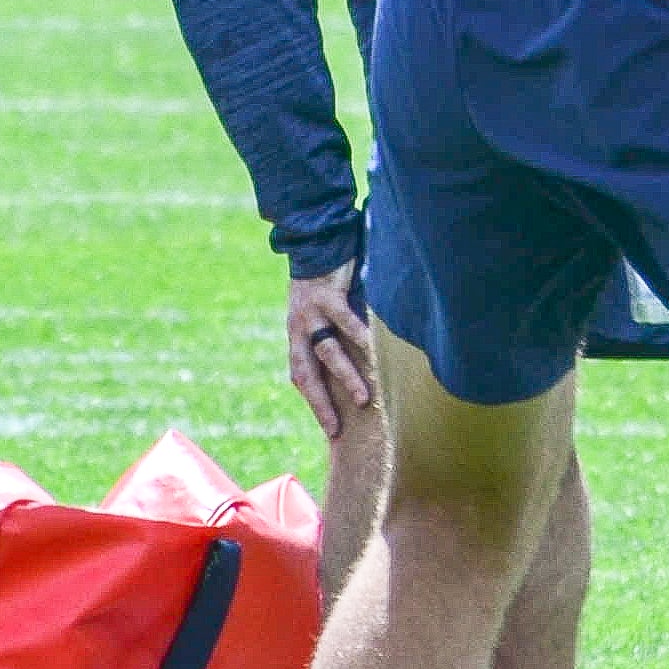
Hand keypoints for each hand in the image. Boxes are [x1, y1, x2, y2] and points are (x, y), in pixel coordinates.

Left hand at [286, 262, 378, 440]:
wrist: (315, 240)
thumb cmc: (325, 279)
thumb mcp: (319, 312)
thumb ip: (330, 335)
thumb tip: (353, 364)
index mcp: (296, 335)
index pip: (301, 376)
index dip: (314, 401)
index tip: (332, 427)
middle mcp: (298, 328)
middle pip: (307, 373)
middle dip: (321, 403)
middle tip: (336, 429)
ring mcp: (310, 313)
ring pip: (328, 352)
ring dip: (345, 377)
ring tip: (364, 398)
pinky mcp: (327, 295)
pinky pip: (344, 320)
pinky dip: (358, 337)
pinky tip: (372, 351)